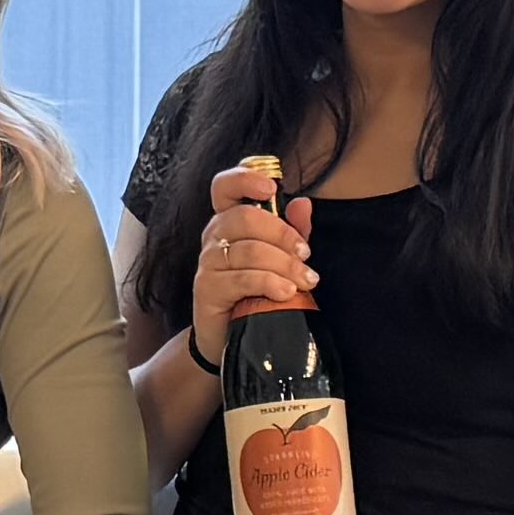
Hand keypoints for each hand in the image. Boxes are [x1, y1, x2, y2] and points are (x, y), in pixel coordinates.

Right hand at [188, 178, 314, 360]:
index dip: (245, 178)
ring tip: (306, 281)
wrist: (229, 336)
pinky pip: (242, 279)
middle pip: (245, 217)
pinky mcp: (207, 289)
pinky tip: (286, 293)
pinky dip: (270, 283)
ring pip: (249, 250)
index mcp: (229, 220)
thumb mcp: (281, 258)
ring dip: (285, 265)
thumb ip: (293, 231)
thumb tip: (303, 204)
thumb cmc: (256, 292)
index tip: (271, 187)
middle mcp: (214, 236)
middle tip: (306, 254)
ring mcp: (208, 262)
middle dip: (283, 234)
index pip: (225, 186)